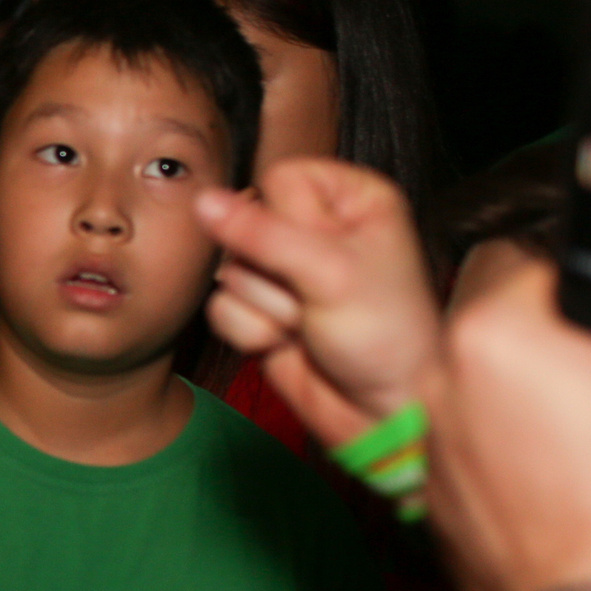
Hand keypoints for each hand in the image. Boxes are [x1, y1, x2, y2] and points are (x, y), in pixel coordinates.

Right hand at [194, 158, 440, 447]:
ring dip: (267, 305)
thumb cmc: (386, 337)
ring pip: (231, 268)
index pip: (280, 178)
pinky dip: (252, 330)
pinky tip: (290, 341)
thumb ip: (261, 234)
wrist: (382, 412)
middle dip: (274, 271)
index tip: (320, 253)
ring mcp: (286, 271)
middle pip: (246, 224)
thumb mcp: (329, 273)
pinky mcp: (262, 309)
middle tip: (316, 297)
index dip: (286, 220)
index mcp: (352, 199)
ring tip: (309, 324)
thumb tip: (204, 201)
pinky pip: (222, 306)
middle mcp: (318, 228)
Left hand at [428, 261, 590, 590]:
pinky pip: (476, 453)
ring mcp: (429, 443)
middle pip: (508, 338)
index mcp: (490, 336)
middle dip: (559, 359)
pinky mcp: (431, 494)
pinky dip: (512, 462)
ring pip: (490, 398)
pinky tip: (562, 491)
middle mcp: (438, 384)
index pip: (535, 274)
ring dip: (532, 411)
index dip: (588, 305)